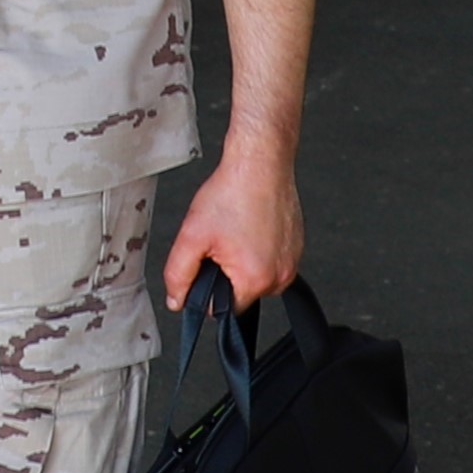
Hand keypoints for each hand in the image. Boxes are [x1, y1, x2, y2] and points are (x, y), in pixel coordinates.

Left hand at [160, 140, 303, 310]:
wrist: (260, 163)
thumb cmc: (232, 193)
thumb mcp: (192, 236)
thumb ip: (179, 275)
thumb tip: (176, 300)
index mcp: (256, 280)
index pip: (224, 309)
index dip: (207, 288)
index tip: (206, 263)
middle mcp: (281, 276)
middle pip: (240, 292)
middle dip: (224, 272)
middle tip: (219, 241)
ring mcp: (292, 262)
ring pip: (254, 275)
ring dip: (240, 260)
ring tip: (234, 230)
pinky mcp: (296, 247)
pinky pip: (269, 260)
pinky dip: (256, 248)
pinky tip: (248, 225)